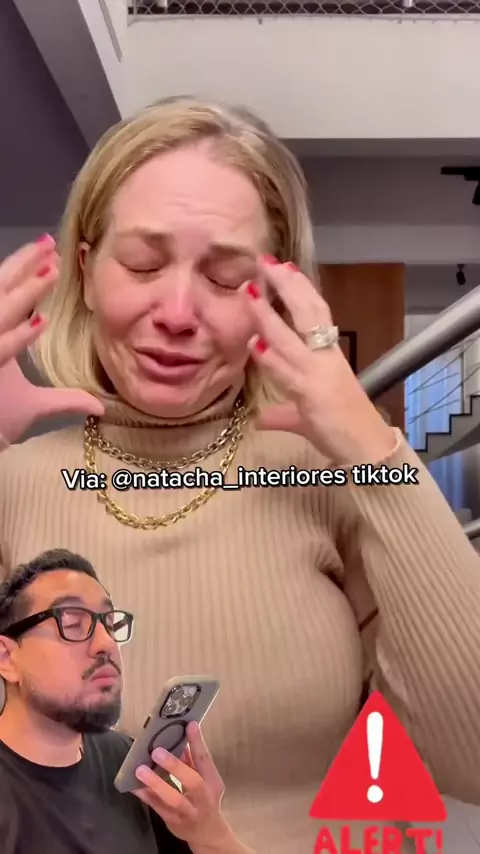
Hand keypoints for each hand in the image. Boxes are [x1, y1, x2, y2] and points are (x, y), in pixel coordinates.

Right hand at [0, 237, 103, 443]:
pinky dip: (18, 337)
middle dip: (22, 269)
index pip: (4, 298)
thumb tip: (99, 405)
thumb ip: (64, 401)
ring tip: (51, 273)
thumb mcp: (31, 408)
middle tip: (51, 246)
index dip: (25, 276)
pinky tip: (41, 323)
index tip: (52, 260)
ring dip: (22, 294)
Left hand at [133, 722, 230, 850]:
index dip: (198, 742)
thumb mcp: (206, 779)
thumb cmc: (205, 798)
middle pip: (192, 782)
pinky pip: (157, 807)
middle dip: (175, 766)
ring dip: (155, 783)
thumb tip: (181, 737)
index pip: (205, 760)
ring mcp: (187, 812)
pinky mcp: (172, 821)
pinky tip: (134, 785)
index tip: (189, 724)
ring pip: (172, 798)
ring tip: (140, 770)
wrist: (208, 832)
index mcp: (212, 782)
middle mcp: (202, 798)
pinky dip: (145, 795)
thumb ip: (193, 761)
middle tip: (157, 751)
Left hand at [244, 255, 396, 465]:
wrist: (366, 451)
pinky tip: (255, 345)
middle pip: (308, 313)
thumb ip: (284, 414)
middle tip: (266, 262)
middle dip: (287, 286)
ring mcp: (319, 375)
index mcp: (329, 357)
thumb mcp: (308, 419)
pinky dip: (271, 359)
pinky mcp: (313, 395)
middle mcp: (326, 359)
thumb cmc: (343, 431)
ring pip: (291, 338)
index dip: (300, 289)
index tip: (283, 267)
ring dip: (268, 315)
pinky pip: (288, 372)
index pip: (316, 313)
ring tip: (249, 292)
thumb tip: (263, 418)